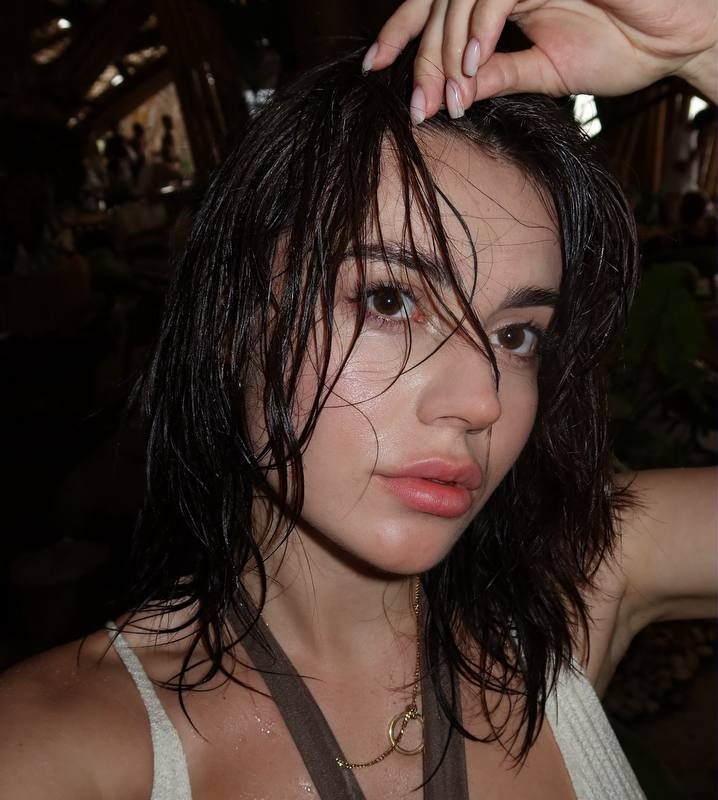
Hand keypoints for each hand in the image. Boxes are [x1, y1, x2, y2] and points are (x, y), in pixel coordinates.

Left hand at [364, 0, 717, 122]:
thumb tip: (449, 91)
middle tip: (416, 106)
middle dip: (421, 56)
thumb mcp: (546, 71)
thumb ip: (498, 73)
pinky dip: (480, 27)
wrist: (685, 39)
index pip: (440, 6)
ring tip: (443, 97)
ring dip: (446, 48)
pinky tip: (473, 66)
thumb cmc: (629, 46)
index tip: (375, 68)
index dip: (403, 32)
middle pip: (442, 1)